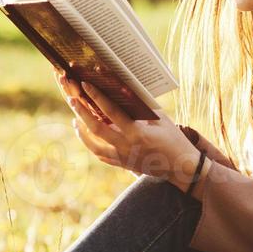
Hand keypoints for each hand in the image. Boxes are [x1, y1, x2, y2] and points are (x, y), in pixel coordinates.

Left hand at [57, 72, 201, 185]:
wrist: (180, 167)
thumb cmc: (173, 139)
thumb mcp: (161, 119)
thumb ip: (143, 107)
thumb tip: (125, 89)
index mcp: (138, 133)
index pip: (112, 112)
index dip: (97, 97)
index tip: (86, 84)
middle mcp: (127, 146)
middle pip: (97, 129)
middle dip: (82, 113)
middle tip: (72, 98)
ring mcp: (123, 157)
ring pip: (94, 145)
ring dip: (82, 131)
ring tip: (75, 119)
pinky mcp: (122, 164)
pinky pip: (100, 155)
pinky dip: (91, 144)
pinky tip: (86, 134)